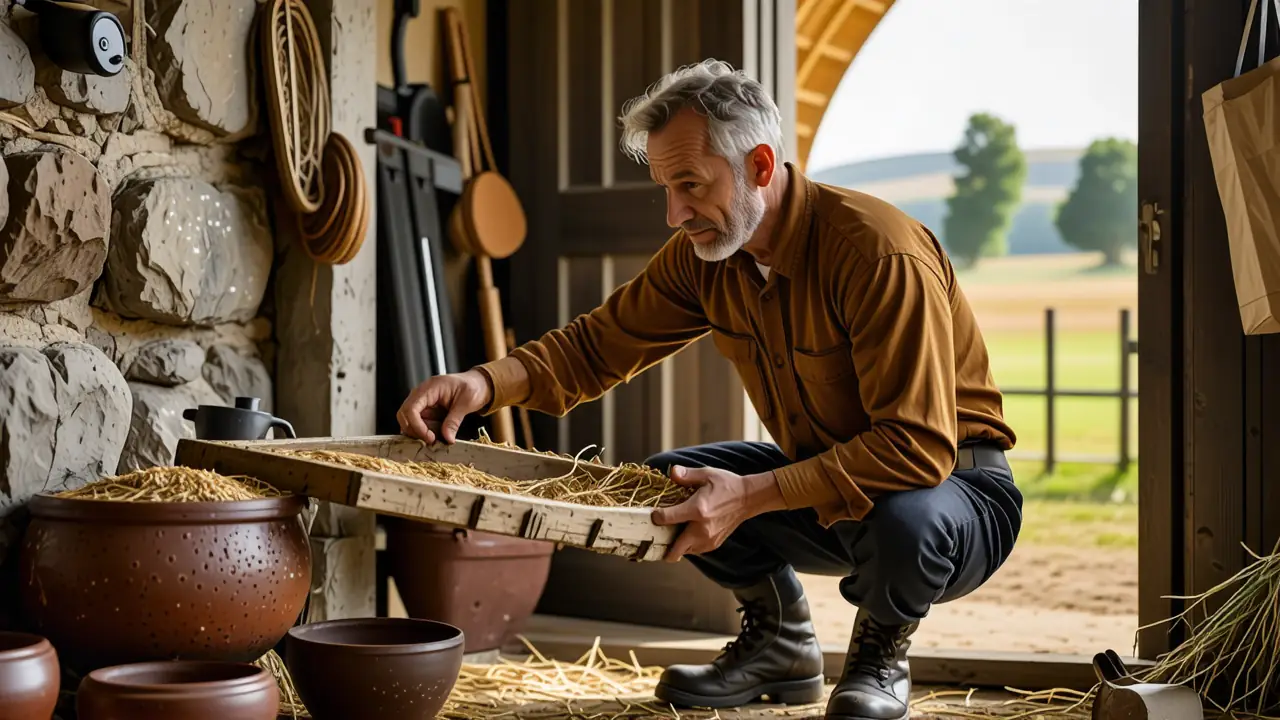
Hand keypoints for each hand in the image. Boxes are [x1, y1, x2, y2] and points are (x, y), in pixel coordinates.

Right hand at [396, 369, 491, 443]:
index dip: (416, 426)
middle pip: (405, 416)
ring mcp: (422, 404)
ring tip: (438, 438)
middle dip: (416, 432)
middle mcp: (421, 395)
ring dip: (421, 433)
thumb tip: (447, 438)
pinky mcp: (426, 412)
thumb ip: (454, 421)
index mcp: (429, 388)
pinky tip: (438, 435)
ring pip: (410, 423)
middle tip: (433, 441)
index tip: (430, 437)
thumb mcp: (466, 403)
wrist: (478, 384)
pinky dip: (426, 433)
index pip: (411, 408)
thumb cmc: (472, 387)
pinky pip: (419, 425)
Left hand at [650, 466, 786, 561]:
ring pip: (684, 552)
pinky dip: (687, 545)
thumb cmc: (726, 485)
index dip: (656, 517)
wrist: (748, 498)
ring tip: (671, 533)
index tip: (655, 514)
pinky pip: (695, 550)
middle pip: (675, 550)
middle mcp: (702, 529)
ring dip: (675, 545)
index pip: (667, 519)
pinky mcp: (714, 544)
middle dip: (662, 547)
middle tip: (655, 539)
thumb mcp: (706, 474)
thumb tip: (671, 472)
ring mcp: (709, 539)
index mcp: (697, 510)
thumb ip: (686, 474)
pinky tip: (686, 533)